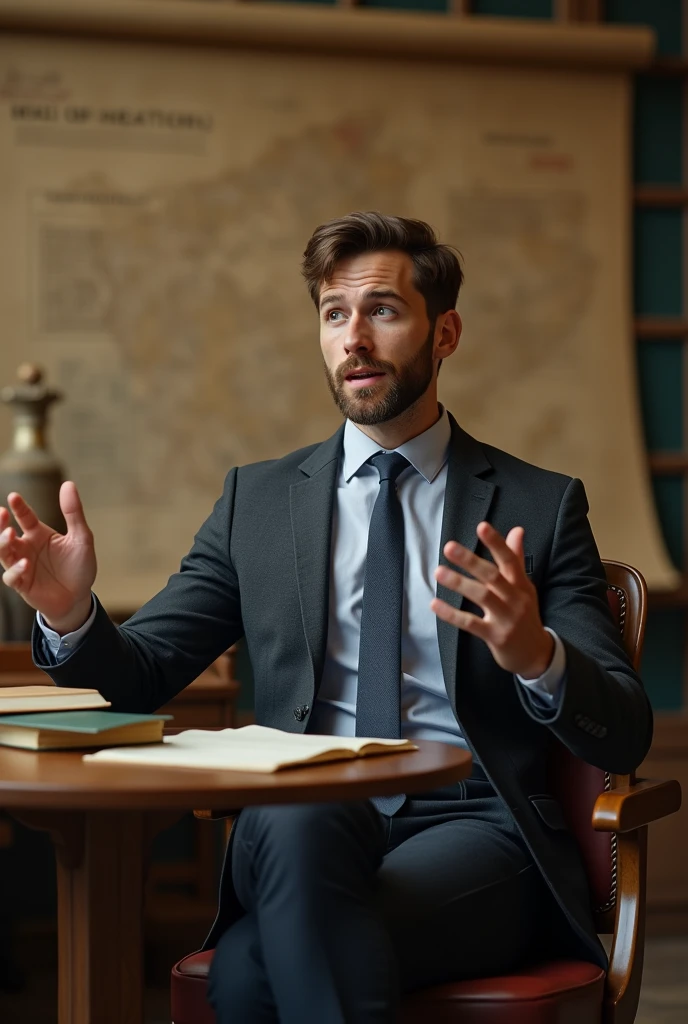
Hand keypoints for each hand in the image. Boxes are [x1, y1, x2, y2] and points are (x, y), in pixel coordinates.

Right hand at [0, 482, 95, 633]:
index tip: (13, 497)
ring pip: (3, 553)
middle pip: (6, 534)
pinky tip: (25, 564)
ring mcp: (22, 566)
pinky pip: (12, 577)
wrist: (80, 597)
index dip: (18, 507)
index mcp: (38, 534)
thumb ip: (73, 513)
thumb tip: (68, 484)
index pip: (24, 516)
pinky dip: (15, 570)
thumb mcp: (82, 537)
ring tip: (10, 535)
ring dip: (2, 544)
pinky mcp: (23, 585)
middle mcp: (26, 548)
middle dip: (0, 524)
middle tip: (1, 514)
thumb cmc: (79, 567)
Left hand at [431, 522, 553, 678]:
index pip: (509, 559)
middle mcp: (515, 599)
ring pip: (482, 596)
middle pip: (493, 576)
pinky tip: (435, 604)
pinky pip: (471, 623)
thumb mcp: (524, 587)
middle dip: (470, 560)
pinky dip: (452, 614)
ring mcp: (506, 618)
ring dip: (459, 583)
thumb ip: (516, 558)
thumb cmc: (525, 616)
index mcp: (521, 584)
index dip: (496, 542)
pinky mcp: (496, 636)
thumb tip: (516, 530)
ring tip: (438, 572)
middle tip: (449, 547)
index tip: (481, 526)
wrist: (536, 654)